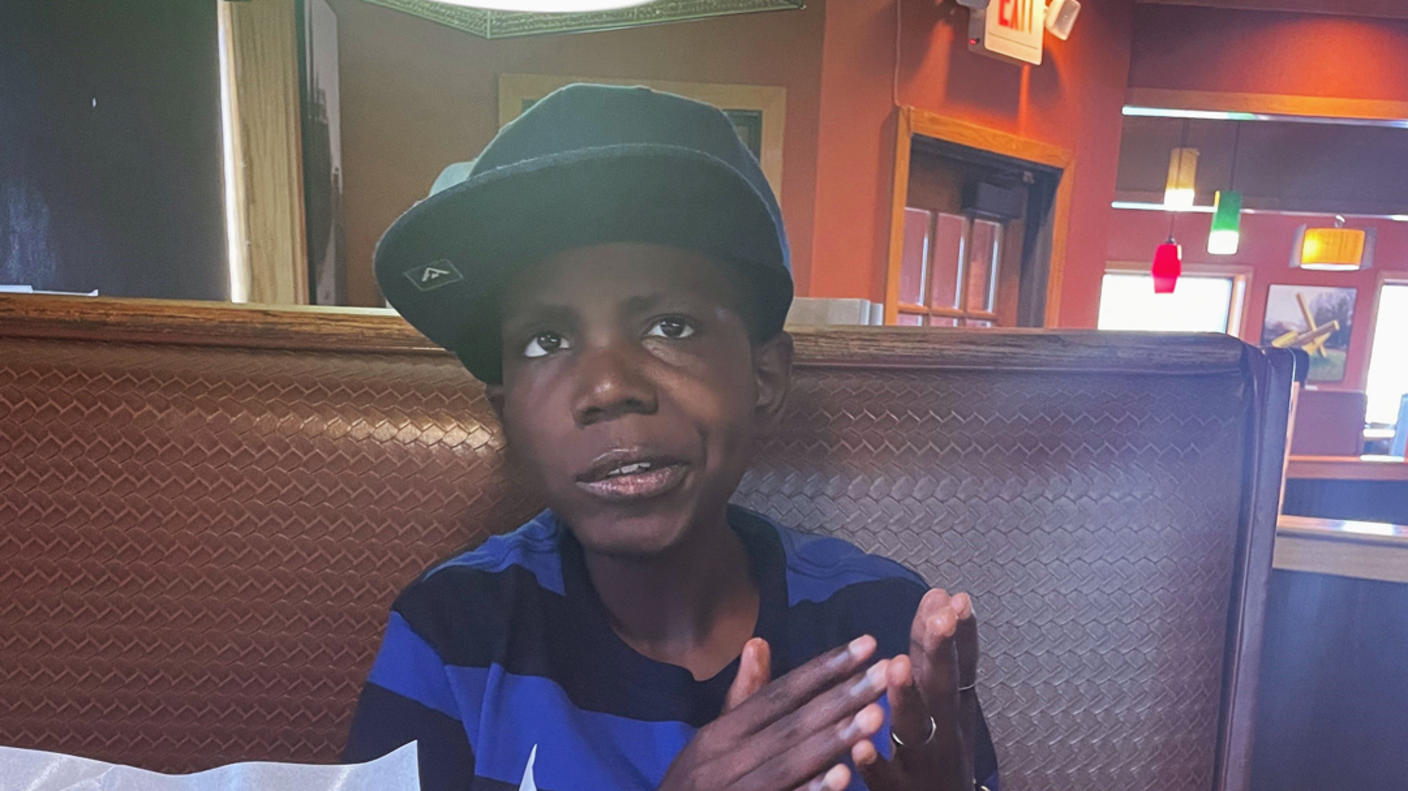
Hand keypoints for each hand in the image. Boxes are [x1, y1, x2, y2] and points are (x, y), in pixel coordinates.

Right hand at [658, 635, 891, 790]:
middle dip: (842, 697)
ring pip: (788, 761)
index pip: (778, 693)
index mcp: (717, 734)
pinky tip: (844, 777)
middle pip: (790, 723)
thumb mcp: (712, 744)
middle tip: (886, 673)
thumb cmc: (696, 790)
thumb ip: (743, 700)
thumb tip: (759, 643)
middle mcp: (721, 759)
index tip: (867, 643)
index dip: (823, 668)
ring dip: (834, 740)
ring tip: (875, 716)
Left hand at [851, 590, 979, 790]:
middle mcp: (944, 732)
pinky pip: (885, 779)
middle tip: (940, 618)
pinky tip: (861, 747)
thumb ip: (942, 658)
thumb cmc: (942, 756)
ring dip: (907, 697)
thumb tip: (940, 596)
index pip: (956, 664)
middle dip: (941, 652)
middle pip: (943, 689)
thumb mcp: (952, 708)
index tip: (954, 598)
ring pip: (916, 729)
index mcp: (952, 708)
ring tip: (897, 665)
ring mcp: (924, 764)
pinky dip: (875, 763)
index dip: (955, 633)